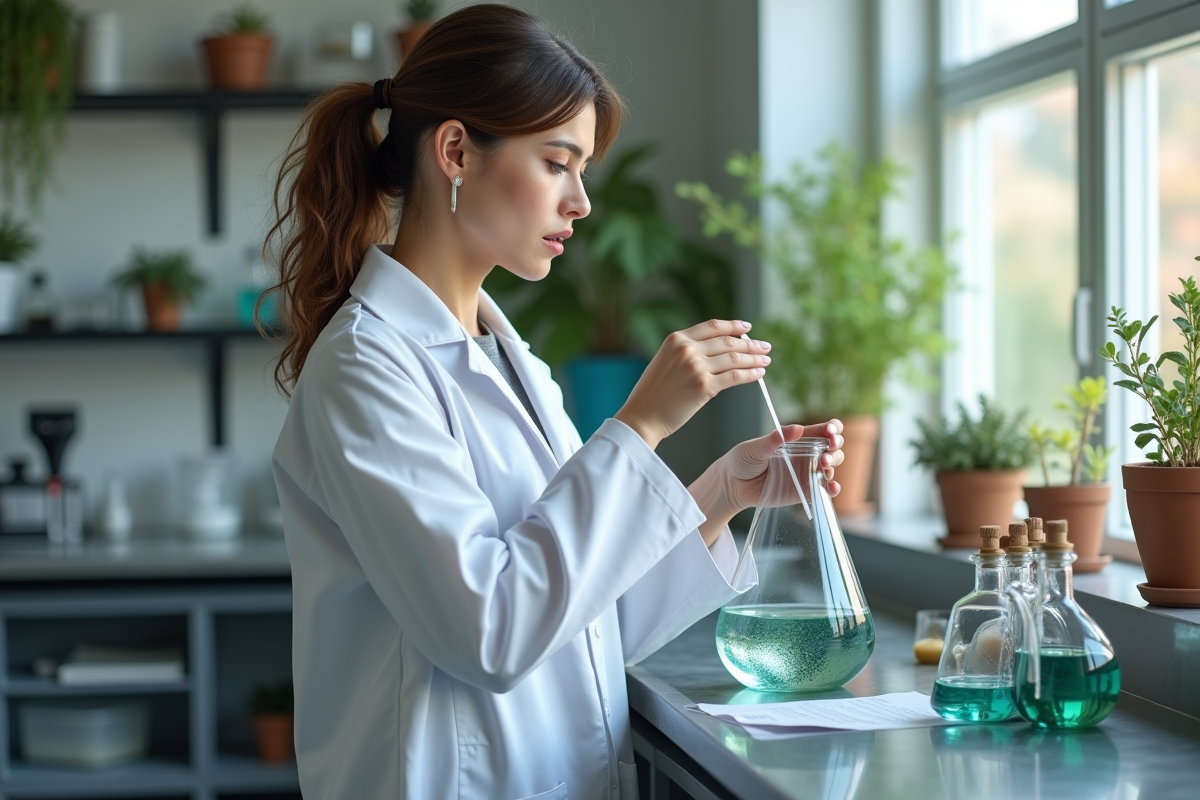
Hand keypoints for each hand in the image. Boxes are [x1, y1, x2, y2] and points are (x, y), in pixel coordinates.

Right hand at [614, 319, 771, 448]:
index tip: (747, 328)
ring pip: (734, 358)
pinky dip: (750, 374)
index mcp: (676, 339)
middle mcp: (687, 349)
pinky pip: (734, 377)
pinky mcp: (704, 386)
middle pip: (728, 341)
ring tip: (765, 360)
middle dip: (750, 344)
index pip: (712, 326)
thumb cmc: (652, 394)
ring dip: (754, 358)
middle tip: (764, 347)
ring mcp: (696, 367)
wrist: (642, 417)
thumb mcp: (664, 362)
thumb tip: (719, 351)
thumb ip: (686, 352)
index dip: (733, 325)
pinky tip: (758, 374)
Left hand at [689, 419, 845, 545]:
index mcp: (797, 439)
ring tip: (823, 466)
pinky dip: (832, 488)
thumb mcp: (755, 447)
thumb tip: (797, 429)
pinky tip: (832, 487)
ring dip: (833, 465)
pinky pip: (823, 490)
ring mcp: (806, 473)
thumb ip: (774, 440)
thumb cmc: (742, 460)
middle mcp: (806, 454)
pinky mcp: (805, 491)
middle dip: (835, 447)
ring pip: (831, 467)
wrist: (732, 485)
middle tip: (827, 451)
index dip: (832, 428)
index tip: (830, 431)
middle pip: (832, 448)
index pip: (822, 430)